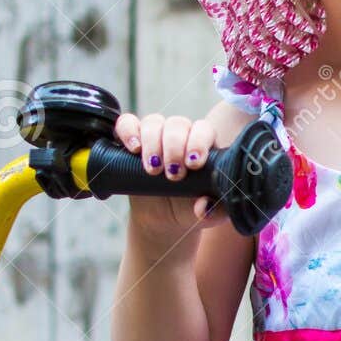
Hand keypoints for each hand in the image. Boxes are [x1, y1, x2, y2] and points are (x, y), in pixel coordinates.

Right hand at [113, 110, 232, 245]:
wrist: (164, 218)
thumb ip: (214, 211)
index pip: (203, 130)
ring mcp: (156, 136)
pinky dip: (128, 131)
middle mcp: (180, 135)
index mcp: (203, 146)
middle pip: (177, 124)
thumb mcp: (208, 214)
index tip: (193, 164)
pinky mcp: (133, 140)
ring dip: (152, 143)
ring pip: (153, 122)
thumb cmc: (190, 208)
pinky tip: (133, 148)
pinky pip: (126, 123)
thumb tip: (204, 206)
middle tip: (173, 175)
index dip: (198, 142)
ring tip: (153, 170)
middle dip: (174, 148)